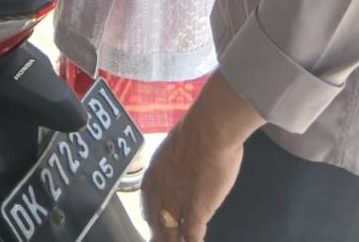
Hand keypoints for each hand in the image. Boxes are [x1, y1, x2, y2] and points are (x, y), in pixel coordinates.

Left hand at [142, 114, 243, 241]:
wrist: (210, 128)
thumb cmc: (197, 132)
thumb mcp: (174, 149)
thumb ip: (172, 166)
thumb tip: (180, 172)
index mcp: (154, 174)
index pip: (148, 205)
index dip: (153, 218)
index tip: (157, 226)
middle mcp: (160, 191)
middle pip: (157, 223)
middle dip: (162, 235)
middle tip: (166, 240)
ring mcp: (177, 202)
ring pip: (171, 234)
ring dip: (176, 240)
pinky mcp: (196, 210)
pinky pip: (192, 235)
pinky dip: (193, 241)